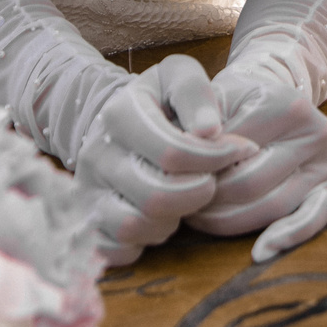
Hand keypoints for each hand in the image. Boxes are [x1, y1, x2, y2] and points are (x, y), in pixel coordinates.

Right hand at [75, 54, 253, 262]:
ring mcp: (86, 191)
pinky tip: (160, 217)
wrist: (116, 123)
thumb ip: (196, 93)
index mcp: (119, 114)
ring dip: (171, 219)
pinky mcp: (87, 222)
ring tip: (184, 197)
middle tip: (211, 180)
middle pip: (156, 196)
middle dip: (197, 193)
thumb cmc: (158, 101)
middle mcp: (95, 154)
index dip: (215, 158)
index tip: (240, 150)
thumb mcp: (177, 76)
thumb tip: (210, 131)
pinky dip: (145, 241)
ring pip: (134, 226)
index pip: (174, 152)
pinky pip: (118, 250)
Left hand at [186, 67, 326, 262]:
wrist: (267, 98)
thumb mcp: (215, 97)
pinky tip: (260, 252)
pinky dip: (286, 237)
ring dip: (229, 221)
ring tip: (200, 217)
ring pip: (271, 208)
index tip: (172, 175)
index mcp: (285, 104)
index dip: (196, 168)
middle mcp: (314, 130)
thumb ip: (199, 123)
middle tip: (183, 201)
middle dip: (210, 198)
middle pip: (249, 184)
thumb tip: (186, 152)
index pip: (230, 151)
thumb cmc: (234, 102)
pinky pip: (313, 219)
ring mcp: (326, 160)